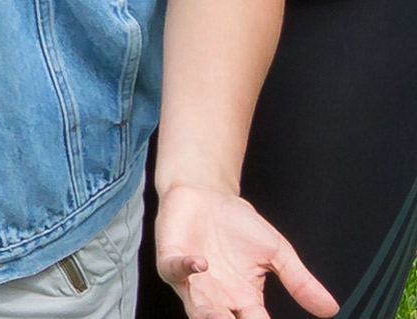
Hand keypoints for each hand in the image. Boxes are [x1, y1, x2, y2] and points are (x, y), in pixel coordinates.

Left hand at [154, 185, 335, 317]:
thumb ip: (300, 282)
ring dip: (206, 313)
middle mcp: (216, 296)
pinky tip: (202, 264)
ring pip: (195, 307)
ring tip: (218, 317)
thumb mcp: (277, 253)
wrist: (208, 195)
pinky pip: (173, 270)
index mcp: (244, 298)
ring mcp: (191, 280)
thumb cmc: (239, 226)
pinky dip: (185, 268)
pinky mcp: (171, 258)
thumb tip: (331, 309)